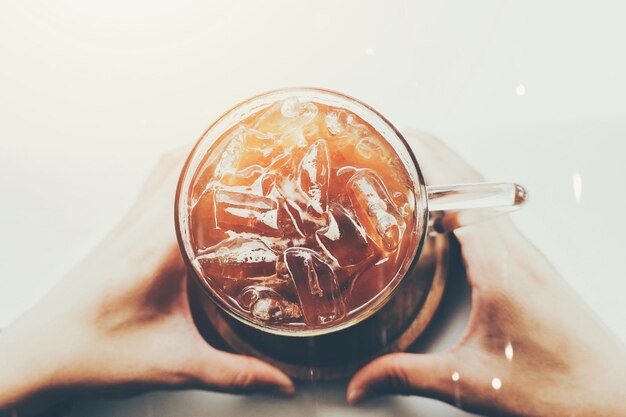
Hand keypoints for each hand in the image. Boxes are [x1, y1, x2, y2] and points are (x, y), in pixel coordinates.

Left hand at [0, 149, 293, 412]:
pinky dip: (176, 173)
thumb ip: (234, 374)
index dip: (231, 158)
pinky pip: (151, 187)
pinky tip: (194, 191)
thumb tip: (278, 381)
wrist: (40, 356)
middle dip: (221, 147)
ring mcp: (125, 227)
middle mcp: (138, 226)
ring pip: (163, 170)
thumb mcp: (175, 363)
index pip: (196, 183)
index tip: (260, 143)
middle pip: (181, 162)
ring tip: (232, 155)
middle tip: (257, 144)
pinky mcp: (119, 235)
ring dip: (196, 155)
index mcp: (155, 247)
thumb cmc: (91, 354)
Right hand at [347, 132, 625, 415]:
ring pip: (481, 197)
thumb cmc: (557, 389)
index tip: (396, 145)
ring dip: (447, 174)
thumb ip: (405, 376)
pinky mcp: (529, 267)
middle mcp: (516, 252)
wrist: (608, 401)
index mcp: (500, 266)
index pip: (456, 195)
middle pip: (468, 184)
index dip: (424, 164)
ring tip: (411, 165)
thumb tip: (360, 380)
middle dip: (429, 156)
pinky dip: (462, 199)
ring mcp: (526, 257)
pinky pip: (490, 216)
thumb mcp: (468, 381)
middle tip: (394, 141)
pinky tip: (444, 211)